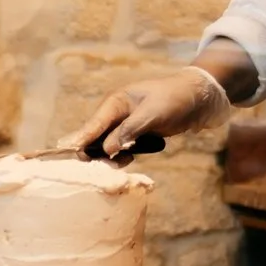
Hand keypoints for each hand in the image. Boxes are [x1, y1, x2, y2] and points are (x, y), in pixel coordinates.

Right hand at [57, 65, 232, 161]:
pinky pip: (121, 149)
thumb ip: (129, 131)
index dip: (80, 139)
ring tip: (117, 165)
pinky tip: (127, 161)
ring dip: (109, 157)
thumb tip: (108, 149)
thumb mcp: (152, 114)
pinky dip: (121, 157)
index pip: (93, 124)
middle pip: (95, 137)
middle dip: (93, 152)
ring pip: (108, 145)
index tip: (66, 152)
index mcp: (116, 102)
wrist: (199, 98)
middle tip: (96, 167)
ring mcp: (126, 125)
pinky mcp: (136, 135)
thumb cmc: (175, 99)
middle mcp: (117, 113)